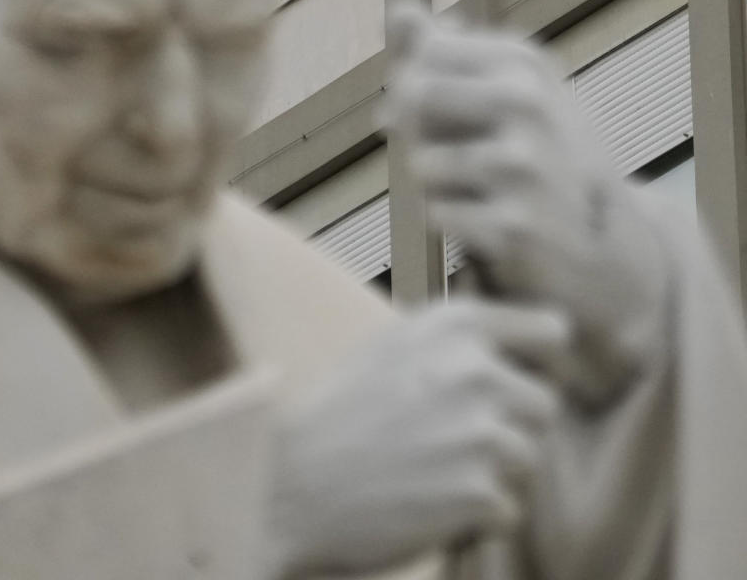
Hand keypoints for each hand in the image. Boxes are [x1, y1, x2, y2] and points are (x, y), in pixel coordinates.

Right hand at [267, 299, 566, 576]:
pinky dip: (476, 518)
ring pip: (527, 461)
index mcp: (456, 325)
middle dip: (511, 427)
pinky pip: (507, 510)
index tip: (526, 376)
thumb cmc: (339, 414)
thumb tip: (518, 339)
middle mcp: (476, 370)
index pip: (551, 331)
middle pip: (543, 406)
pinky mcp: (480, 493)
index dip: (541, 358)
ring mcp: (481, 433)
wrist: (293, 485)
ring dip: (492, 474)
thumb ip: (455, 338)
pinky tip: (428, 504)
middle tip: (455, 442)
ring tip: (433, 473)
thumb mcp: (392, 345)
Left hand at [385, 3, 668, 404]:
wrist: (604, 239)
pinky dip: (449, 217)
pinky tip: (484, 218)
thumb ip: (444, 48)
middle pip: (415, 95)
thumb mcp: (510, 87)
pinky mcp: (513, 225)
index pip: (425, 51)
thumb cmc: (542, 152)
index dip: (410, 80)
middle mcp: (526, 104)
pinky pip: (436, 211)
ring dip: (434, 180)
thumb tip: (397, 8)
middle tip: (438, 147)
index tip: (427, 103)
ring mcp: (522, 166)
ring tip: (474, 186)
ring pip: (421, 161)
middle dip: (412, 126)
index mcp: (523, 63)